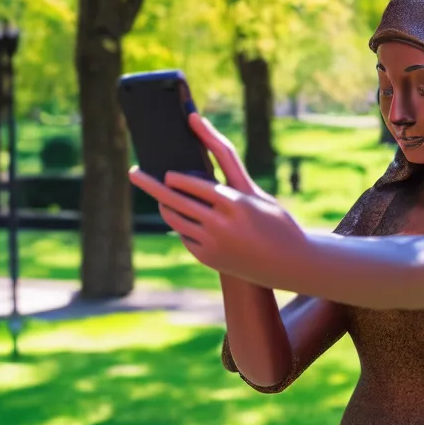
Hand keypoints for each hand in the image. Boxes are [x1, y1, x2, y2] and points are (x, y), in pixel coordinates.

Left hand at [129, 114, 307, 278]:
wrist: (289, 263)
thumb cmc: (277, 222)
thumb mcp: (258, 196)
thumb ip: (232, 176)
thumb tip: (210, 161)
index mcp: (235, 201)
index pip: (193, 184)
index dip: (176, 176)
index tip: (165, 170)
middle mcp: (219, 222)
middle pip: (175, 199)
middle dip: (150, 184)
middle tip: (134, 172)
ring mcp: (212, 242)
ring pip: (175, 220)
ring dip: (165, 206)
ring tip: (159, 197)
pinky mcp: (209, 258)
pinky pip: (185, 237)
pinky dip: (183, 227)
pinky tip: (184, 220)